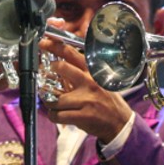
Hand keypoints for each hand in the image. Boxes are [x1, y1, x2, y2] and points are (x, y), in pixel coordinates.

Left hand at [40, 25, 132, 144]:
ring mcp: (85, 99)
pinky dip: (54, 116)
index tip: (43, 42)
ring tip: (55, 105)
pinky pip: (57, 115)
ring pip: (54, 98)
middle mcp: (89, 82)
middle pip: (61, 67)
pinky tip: (59, 115)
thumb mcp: (97, 81)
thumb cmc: (106, 101)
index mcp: (92, 72)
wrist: (120, 122)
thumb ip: (80, 72)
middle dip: (49, 71)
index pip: (71, 53)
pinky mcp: (82, 115)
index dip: (54, 46)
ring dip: (50, 103)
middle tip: (46, 79)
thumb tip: (57, 65)